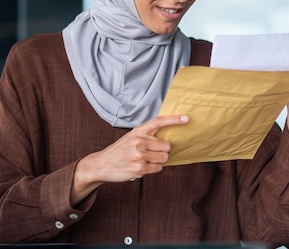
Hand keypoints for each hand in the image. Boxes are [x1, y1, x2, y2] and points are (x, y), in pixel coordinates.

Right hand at [71, 114, 188, 204]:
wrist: (102, 164)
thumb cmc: (120, 150)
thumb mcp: (131, 137)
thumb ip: (147, 135)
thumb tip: (169, 139)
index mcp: (138, 130)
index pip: (159, 121)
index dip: (174, 120)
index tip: (187, 118)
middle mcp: (139, 141)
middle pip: (167, 146)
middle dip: (163, 151)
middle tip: (152, 152)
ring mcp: (139, 155)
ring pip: (164, 158)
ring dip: (158, 161)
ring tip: (146, 160)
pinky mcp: (139, 168)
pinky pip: (158, 168)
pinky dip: (154, 168)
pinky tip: (142, 167)